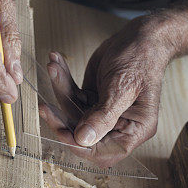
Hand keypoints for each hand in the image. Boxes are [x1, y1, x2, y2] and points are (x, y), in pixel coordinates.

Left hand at [39, 0, 187, 164]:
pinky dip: (62, 81)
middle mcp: (118, 125)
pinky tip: (57, 64)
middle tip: (46, 107)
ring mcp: (103, 113)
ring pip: (72, 113)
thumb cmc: (141, 59)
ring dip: (60, 91)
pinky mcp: (92, 98)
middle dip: (61, 118)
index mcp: (134, 130)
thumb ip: (103, 116)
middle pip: (82, 135)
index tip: (62, 132)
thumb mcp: (122, 88)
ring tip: (54, 67)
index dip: (80, 146)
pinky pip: (72, 96)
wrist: (141, 35)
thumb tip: (83, 140)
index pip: (104, 152)